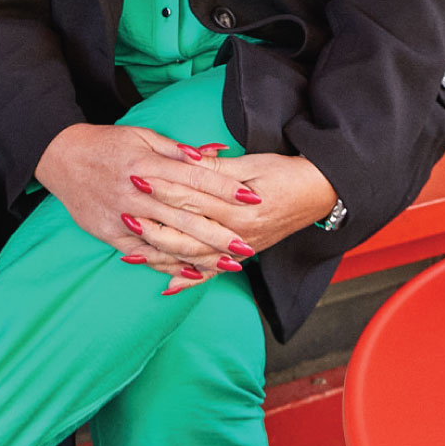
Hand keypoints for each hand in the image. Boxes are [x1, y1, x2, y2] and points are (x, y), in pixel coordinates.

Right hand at [34, 123, 246, 277]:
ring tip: (228, 264)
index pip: (193, 178)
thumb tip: (212, 153)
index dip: (223, 188)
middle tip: (248, 245)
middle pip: (185, 215)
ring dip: (200, 254)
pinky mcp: (110, 234)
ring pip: (168, 239)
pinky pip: (144, 253)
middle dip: (219, 232)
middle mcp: (137, 193)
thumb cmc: (106, 144)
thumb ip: (177, 150)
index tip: (250, 198)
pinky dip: (167, 264)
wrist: (61, 158)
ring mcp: (122, 216)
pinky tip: (191, 272)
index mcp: (147, 164)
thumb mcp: (142, 136)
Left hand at [137, 152, 338, 296]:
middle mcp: (237, 234)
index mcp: (238, 207)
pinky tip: (166, 287)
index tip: (138, 179)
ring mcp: (240, 250)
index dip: (163, 188)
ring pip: (194, 257)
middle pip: (187, 231)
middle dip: (154, 225)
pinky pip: (212, 274)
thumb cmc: (285, 173)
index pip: (192, 197)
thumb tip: (188, 159)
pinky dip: (189, 281)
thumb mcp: (253, 163)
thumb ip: (218, 167)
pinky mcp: (243, 256)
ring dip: (162, 256)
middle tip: (125, 217)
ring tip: (133, 254)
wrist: (319, 192)